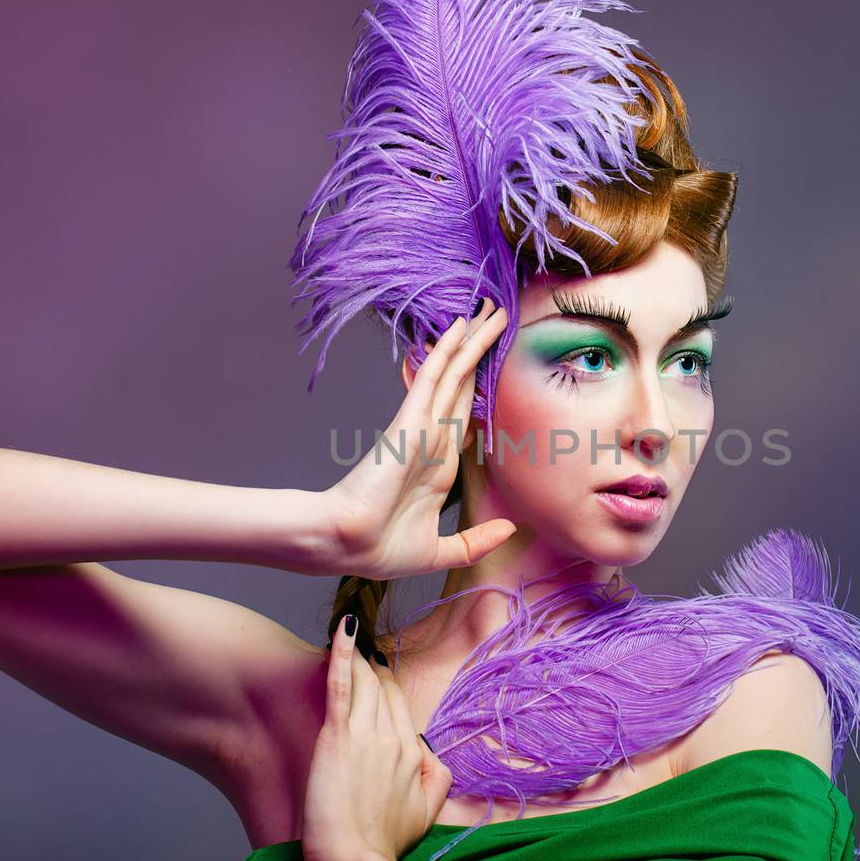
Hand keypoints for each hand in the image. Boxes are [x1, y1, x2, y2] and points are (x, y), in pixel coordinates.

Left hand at [302, 614, 453, 860]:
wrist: (355, 856)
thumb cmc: (386, 840)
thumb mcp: (428, 810)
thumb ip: (437, 776)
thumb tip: (429, 751)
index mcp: (412, 752)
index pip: (401, 706)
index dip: (389, 686)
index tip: (380, 673)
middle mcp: (392, 736)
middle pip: (384, 688)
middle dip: (374, 667)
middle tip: (364, 649)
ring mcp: (365, 734)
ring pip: (364, 681)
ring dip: (359, 655)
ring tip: (351, 634)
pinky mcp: (336, 736)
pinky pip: (340, 685)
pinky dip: (342, 654)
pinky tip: (342, 629)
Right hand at [323, 298, 515, 579]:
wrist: (349, 548)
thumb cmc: (381, 549)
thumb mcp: (442, 551)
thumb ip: (475, 541)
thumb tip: (510, 529)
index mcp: (440, 466)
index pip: (465, 414)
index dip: (479, 385)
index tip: (492, 360)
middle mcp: (432, 439)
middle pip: (462, 384)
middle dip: (480, 350)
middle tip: (497, 314)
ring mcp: (421, 427)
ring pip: (453, 373)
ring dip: (472, 340)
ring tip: (491, 309)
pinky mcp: (410, 422)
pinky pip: (433, 379)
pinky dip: (448, 351)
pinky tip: (461, 327)